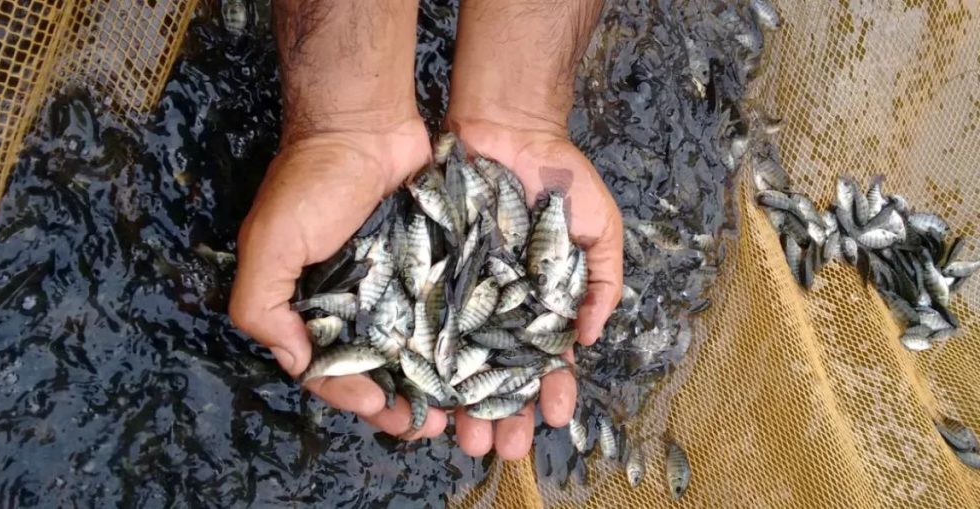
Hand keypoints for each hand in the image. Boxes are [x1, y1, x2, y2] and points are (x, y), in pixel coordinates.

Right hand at [231, 119, 451, 438]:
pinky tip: (486, 365)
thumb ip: (261, 304)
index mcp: (314, 306)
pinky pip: (450, 312)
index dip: (352, 395)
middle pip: (382, 368)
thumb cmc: (311, 182)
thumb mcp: (270, 241)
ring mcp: (400, 286)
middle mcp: (358, 302)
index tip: (382, 411)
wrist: (364, 123)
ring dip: (440, 382)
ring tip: (464, 409)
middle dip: (405, 401)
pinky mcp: (436, 267)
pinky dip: (465, 340)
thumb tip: (293, 361)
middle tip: (433, 425)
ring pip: (421, 348)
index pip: (331, 367)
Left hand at [448, 117, 624, 459]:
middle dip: (504, 415)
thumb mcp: (599, 227)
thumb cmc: (559, 178)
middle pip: (500, 376)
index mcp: (543, 304)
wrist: (506, 129)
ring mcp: (464, 294)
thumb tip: (588, 337)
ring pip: (461, 364)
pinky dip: (425, 362)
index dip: (552, 393)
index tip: (555, 416)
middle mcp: (501, 308)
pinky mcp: (430, 277)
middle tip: (502, 447)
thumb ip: (603, 280)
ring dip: (464, 405)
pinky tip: (427, 395)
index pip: (548, 363)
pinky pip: (425, 324)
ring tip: (466, 437)